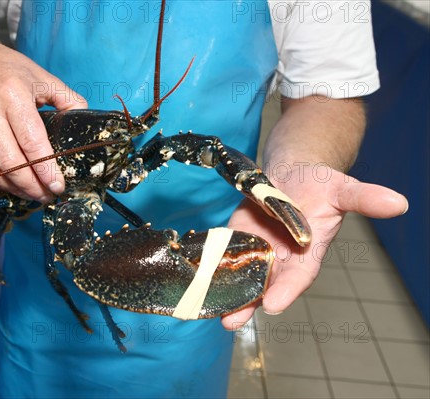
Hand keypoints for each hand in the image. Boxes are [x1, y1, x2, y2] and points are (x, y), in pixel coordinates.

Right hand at [0, 35, 87, 201]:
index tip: (58, 185)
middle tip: (47, 195)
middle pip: (11, 162)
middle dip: (32, 186)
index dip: (45, 169)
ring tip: (33, 195)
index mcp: (13, 95)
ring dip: (14, 189)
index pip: (31, 142)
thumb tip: (86, 122)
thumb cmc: (11, 71)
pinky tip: (12, 185)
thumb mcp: (43, 78)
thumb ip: (67, 99)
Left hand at [222, 164, 407, 329]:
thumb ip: (363, 199)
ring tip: (210, 311)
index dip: (287, 291)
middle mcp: (280, 259)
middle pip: (265, 286)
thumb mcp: (342, 188)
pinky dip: (210, 267)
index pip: (298, 277)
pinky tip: (196, 278)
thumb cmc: (320, 185)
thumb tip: (398, 202)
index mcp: (307, 254)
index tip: (275, 304)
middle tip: (232, 322)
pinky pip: (222, 257)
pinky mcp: (236, 240)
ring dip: (226, 294)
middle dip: (249, 303)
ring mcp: (256, 251)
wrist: (293, 174)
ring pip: (240, 277)